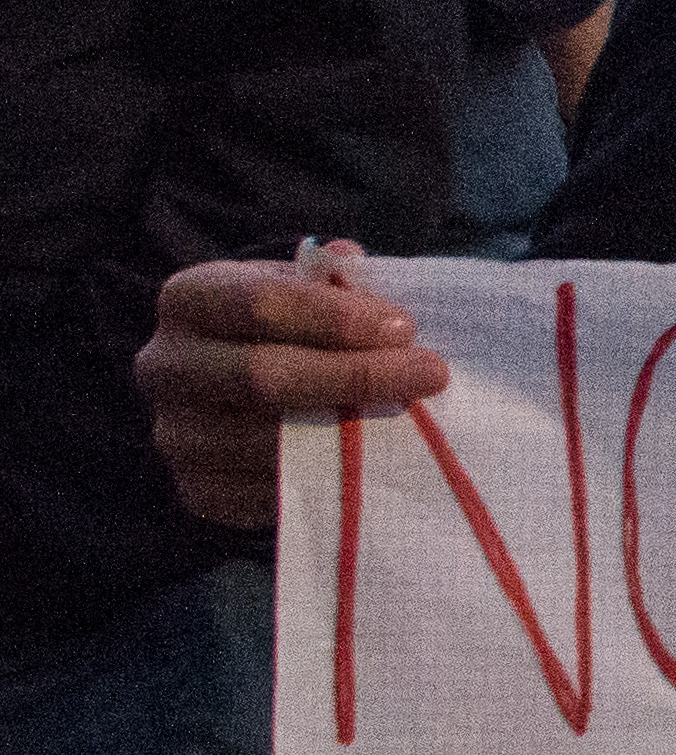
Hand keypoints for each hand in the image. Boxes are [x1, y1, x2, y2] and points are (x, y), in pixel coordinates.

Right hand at [134, 246, 445, 533]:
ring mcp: (175, 433)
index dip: (335, 316)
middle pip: (264, 376)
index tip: (405, 327)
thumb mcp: (309, 291)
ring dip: (352, 428)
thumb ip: (335, 279)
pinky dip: (330, 474)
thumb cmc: (293, 328)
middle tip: (431, 372)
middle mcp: (164, 365)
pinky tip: (378, 455)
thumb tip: (352, 263)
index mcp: (188, 299)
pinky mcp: (197, 490)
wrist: (248, 398)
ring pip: (270, 439)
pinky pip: (271, 491)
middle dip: (357, 374)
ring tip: (413, 413)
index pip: (258, 302)